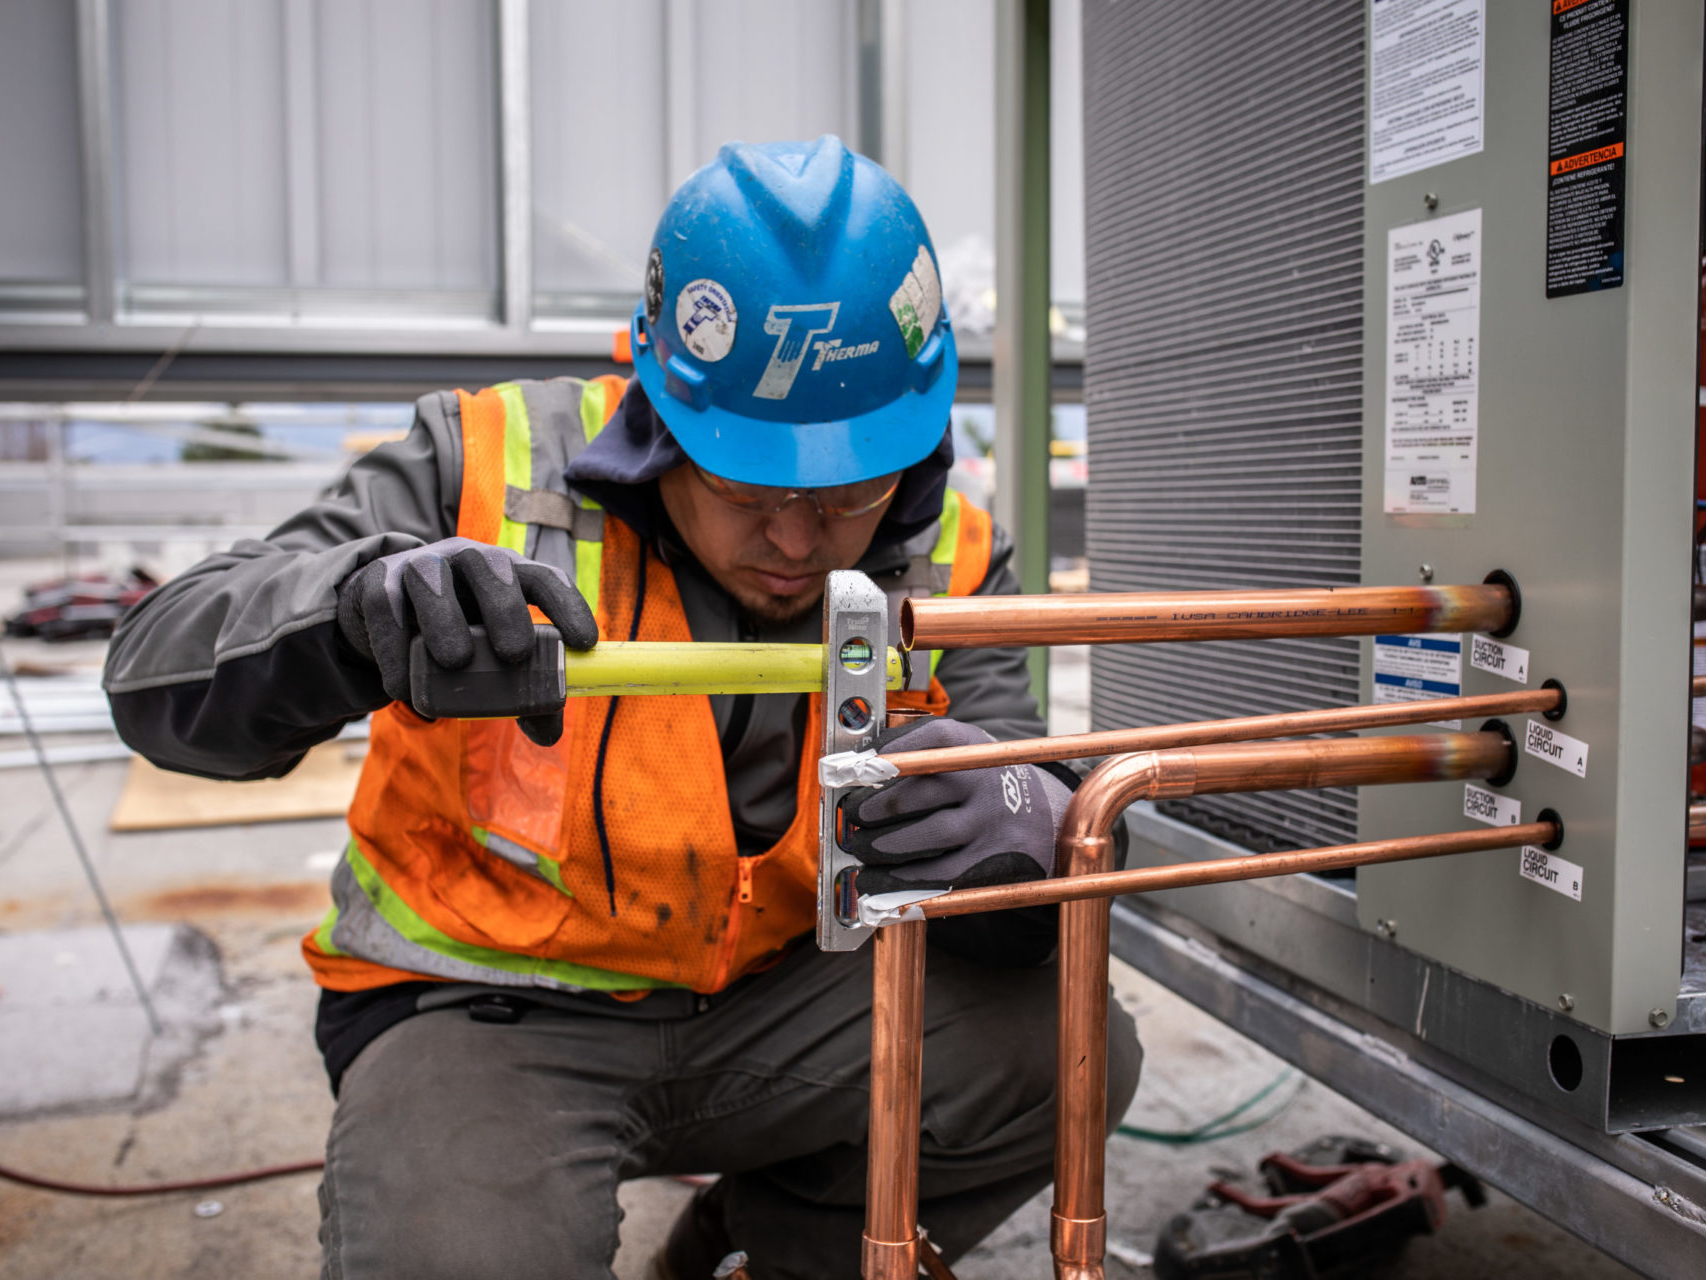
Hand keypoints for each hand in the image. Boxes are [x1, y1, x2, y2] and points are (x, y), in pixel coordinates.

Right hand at [337, 538, 596, 745]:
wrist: (387, 613)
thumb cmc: (459, 632)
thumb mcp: (492, 657)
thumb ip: (524, 692)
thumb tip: (549, 734)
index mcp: (509, 575)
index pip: (545, 578)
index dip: (568, 606)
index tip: (584, 643)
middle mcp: (468, 560)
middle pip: (491, 566)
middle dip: (506, 608)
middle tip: (514, 654)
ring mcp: (422, 567)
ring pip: (432, 578)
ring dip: (445, 619)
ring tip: (455, 662)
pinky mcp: (379, 584)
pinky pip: (386, 608)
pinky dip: (394, 650)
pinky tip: (403, 687)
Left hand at [837, 717, 1070, 895]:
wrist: (1045, 820)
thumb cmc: (980, 786)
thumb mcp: (960, 753)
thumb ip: (916, 751)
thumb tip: (858, 766)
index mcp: (972, 744)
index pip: (927, 741)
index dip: (884, 754)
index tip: (850, 769)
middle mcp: (986, 780)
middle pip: (915, 794)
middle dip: (871, 810)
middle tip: (851, 820)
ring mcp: (993, 823)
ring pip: (926, 836)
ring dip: (881, 847)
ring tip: (860, 849)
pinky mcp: (994, 862)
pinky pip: (940, 875)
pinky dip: (901, 881)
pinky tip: (877, 881)